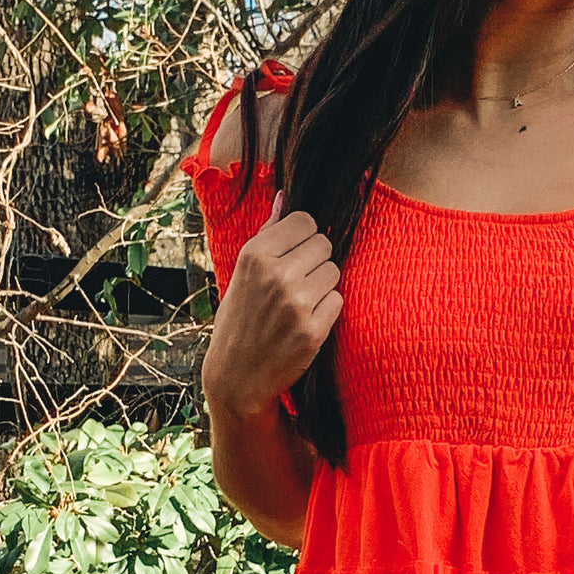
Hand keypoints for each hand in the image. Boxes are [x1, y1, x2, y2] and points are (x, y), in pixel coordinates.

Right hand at [202, 189, 342, 419]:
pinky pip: (338, 300)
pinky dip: (327, 309)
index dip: (304, 236)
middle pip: (324, 244)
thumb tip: (284, 197)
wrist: (236, 376)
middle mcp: (276, 275)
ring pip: (334, 272)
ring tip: (300, 302)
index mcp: (255, 255)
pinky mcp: (313, 330)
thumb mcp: (242, 273)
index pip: (305, 220)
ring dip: (323, 284)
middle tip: (298, 281)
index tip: (294, 253)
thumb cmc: (240, 319)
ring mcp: (296, 303)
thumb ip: (267, 234)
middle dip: (315, 260)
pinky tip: (306, 321)